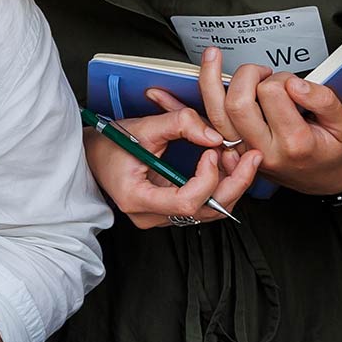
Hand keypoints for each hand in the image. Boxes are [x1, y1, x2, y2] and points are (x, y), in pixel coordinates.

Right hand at [88, 100, 262, 228]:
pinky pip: (204, 206)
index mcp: (137, 199)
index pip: (186, 202)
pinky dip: (220, 186)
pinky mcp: (170, 212)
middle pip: (206, 211)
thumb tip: (215, 135)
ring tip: (235, 156)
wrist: (92, 156)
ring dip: (230, 184)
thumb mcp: (142, 127)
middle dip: (234, 183)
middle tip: (249, 156)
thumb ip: (179, 124)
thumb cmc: (110, 144)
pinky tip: (225, 164)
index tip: (211, 151)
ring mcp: (161, 217)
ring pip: (210, 211)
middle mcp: (151, 216)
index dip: (207, 178)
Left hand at [190, 47, 341, 196]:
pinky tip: (158, 94)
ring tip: (214, 55)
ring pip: (215, 113)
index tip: (292, 82)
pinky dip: (179, 108)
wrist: (320, 178)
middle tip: (263, 72)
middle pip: (237, 103)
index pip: (272, 94)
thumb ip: (324, 100)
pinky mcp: (227, 148)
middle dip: (247, 75)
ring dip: (210, 79)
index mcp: (292, 142)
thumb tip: (295, 84)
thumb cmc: (330, 148)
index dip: (280, 78)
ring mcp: (240, 150)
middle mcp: (261, 149)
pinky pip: (200, 126)